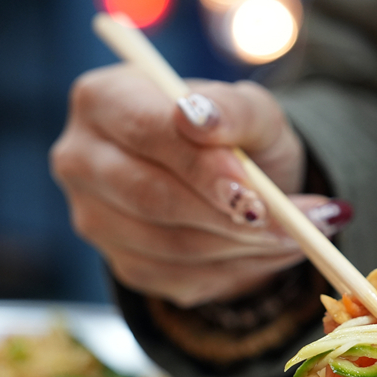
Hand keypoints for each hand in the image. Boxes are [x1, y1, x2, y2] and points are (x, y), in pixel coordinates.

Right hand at [50, 64, 349, 306]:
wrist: (238, 186)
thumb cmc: (237, 137)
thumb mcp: (253, 112)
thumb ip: (233, 109)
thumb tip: (199, 117)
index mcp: (104, 98)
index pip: (147, 132)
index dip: (203, 167)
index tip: (255, 193)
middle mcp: (82, 158)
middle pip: (152, 196)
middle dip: (229, 216)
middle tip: (291, 226)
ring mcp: (94, 217)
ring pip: (171, 244)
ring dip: (242, 247)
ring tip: (295, 236)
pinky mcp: (122, 263)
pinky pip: (179, 278)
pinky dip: (235, 271)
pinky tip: (267, 252)